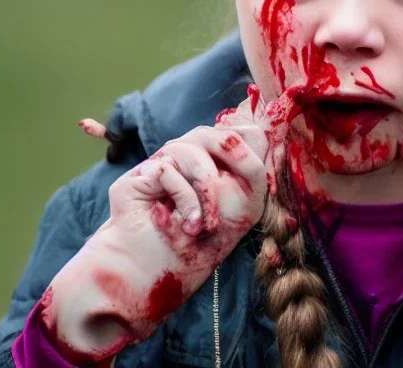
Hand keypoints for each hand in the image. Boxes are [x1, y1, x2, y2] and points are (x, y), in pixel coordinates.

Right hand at [42, 86, 299, 363]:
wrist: (161, 271)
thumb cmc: (204, 241)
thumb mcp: (244, 205)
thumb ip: (254, 168)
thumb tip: (259, 134)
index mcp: (218, 160)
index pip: (241, 132)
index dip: (248, 146)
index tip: (252, 174)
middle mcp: (192, 154)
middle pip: (219, 131)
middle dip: (233, 160)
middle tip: (234, 190)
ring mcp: (166, 160)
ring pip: (193, 145)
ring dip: (207, 190)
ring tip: (205, 224)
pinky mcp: (142, 172)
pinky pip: (170, 168)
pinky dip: (185, 199)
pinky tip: (188, 224)